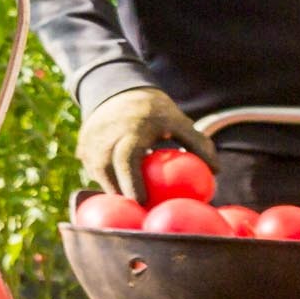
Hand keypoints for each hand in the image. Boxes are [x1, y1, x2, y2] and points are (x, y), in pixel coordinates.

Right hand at [78, 85, 210, 198]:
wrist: (116, 88)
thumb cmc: (153, 110)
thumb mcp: (178, 120)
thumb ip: (198, 143)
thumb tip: (217, 171)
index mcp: (129, 129)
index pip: (126, 160)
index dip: (132, 183)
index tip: (143, 202)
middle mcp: (104, 136)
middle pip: (107, 173)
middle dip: (121, 194)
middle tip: (139, 210)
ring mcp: (89, 142)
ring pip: (98, 174)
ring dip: (113, 188)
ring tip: (130, 202)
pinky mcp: (82, 147)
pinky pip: (93, 170)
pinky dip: (107, 180)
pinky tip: (121, 188)